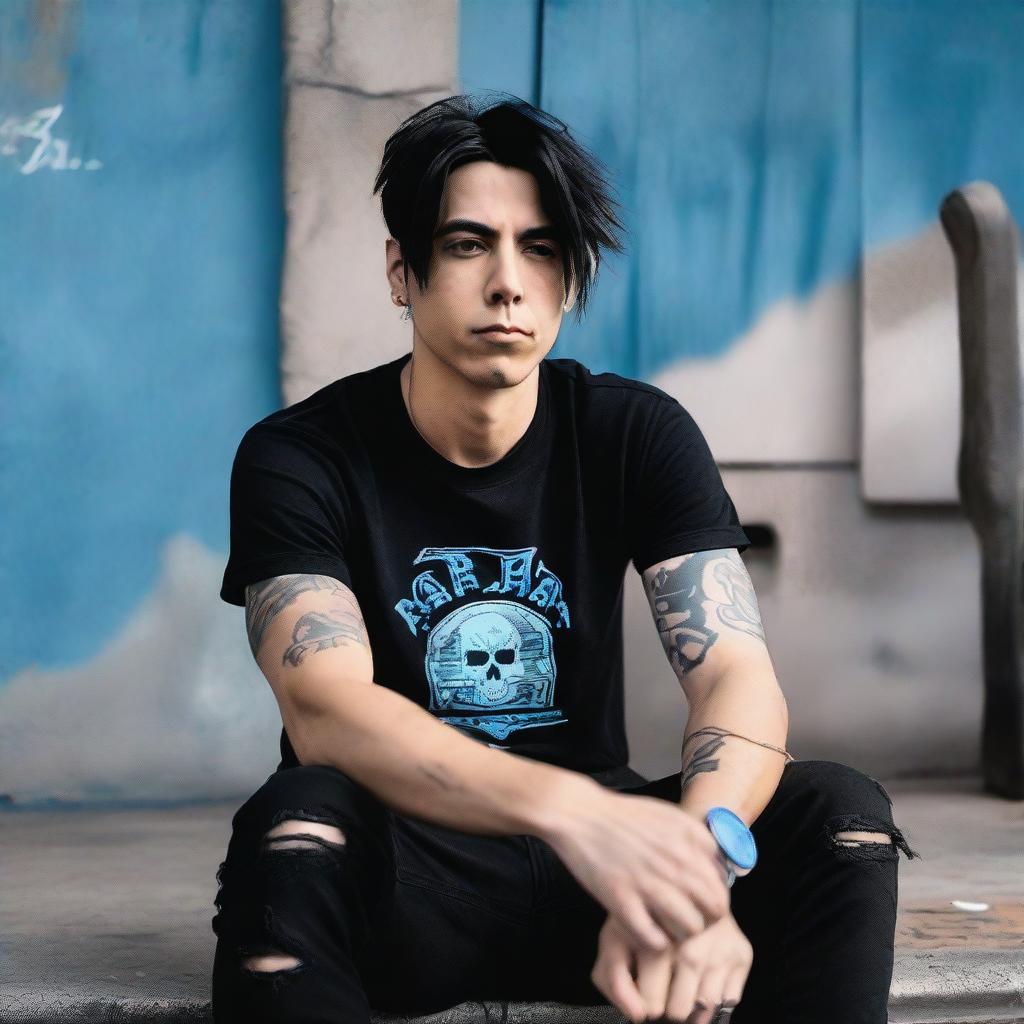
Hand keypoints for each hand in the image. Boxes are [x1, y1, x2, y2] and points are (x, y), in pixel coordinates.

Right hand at [542, 780, 730, 950]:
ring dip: (682, 935)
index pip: (722, 885)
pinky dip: (655, 942)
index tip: (699, 904)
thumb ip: (697, 839)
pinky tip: (646, 931)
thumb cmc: (622, 816)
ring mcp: (649, 882)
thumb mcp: (668, 815)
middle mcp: (675, 861)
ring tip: (668, 929)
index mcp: (688, 839)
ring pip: (691, 929)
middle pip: (715, 910)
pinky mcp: (623, 901)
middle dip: (706, 921)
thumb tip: (719, 867)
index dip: (714, 899)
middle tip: (689, 922)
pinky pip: (656, 940)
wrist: (578, 814)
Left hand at [590, 911, 751, 1022]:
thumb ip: (614, 983)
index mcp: (657, 945)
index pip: (651, 1006)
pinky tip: (704, 978)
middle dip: (671, 1009)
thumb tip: (637, 1017)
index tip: (647, 994)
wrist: (686, 885)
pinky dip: (717, 998)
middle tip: (667, 992)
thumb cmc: (646, 922)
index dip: (646, 1006)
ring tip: (684, 986)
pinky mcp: (742, 954)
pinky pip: (729, 1000)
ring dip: (695, 1007)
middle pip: (680, 1012)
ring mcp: (719, 952)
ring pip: (707, 1008)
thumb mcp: (616, 942)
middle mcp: (691, 949)